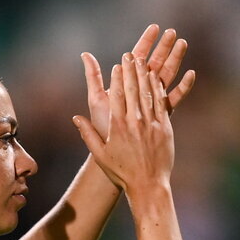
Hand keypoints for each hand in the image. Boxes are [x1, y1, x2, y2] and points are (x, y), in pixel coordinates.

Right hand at [73, 54, 174, 195]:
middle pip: (132, 89)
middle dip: (131, 70)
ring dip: (145, 75)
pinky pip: (161, 103)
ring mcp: (151, 124)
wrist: (148, 185)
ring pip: (148, 93)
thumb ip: (87, 134)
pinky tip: (156, 78)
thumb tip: (75, 118)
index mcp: (118, 127)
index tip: (117, 65)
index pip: (116, 96)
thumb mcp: (100, 154)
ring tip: (143, 61)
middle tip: (130, 55)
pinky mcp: (165, 128)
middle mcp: (135, 122)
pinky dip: (158, 89)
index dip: (117, 78)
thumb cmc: (122, 172)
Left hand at [82, 24, 195, 139]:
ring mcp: (151, 103)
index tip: (155, 26)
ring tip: (183, 44)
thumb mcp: (96, 99)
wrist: (113, 154)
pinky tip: (192, 74)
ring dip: (175, 61)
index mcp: (125, 84)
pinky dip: (183, 87)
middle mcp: (139, 92)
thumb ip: (93, 77)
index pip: (136, 58)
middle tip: (172, 31)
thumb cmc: (102, 127)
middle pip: (153, 64)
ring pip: (166, 77)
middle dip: (163, 47)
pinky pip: (174, 98)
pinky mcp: (161, 115)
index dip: (146, 42)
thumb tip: (85, 54)